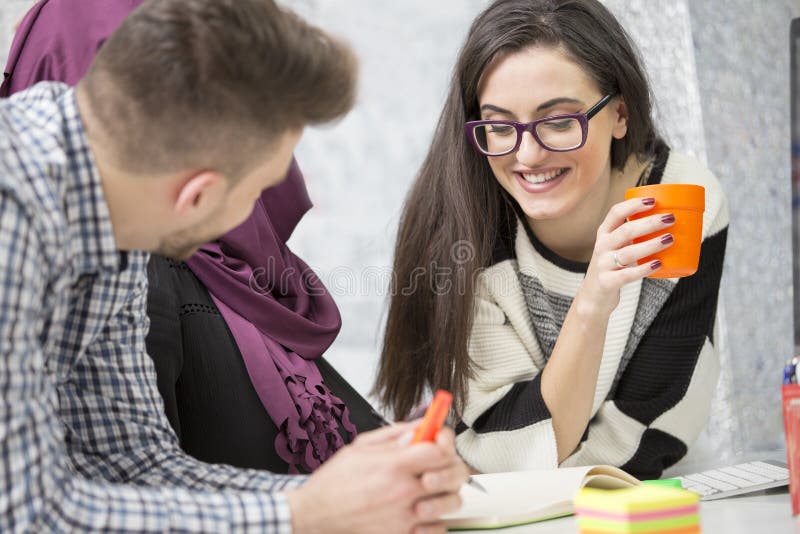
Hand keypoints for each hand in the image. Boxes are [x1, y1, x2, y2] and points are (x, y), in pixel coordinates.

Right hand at [285, 423, 468, 533]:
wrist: (315, 516)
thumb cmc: (334, 483)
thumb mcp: (360, 447)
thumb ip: (393, 436)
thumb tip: (419, 428)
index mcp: (393, 465)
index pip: (439, 449)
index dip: (443, 440)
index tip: (438, 439)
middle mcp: (402, 491)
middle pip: (452, 474)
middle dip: (451, 464)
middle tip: (440, 462)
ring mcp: (405, 517)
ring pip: (450, 502)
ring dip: (446, 492)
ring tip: (431, 487)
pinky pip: (438, 528)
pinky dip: (436, 519)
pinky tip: (423, 509)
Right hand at [579, 197, 674, 315]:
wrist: (593, 296)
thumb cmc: (612, 267)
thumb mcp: (616, 247)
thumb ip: (633, 236)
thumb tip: (669, 223)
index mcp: (604, 234)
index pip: (615, 213)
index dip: (633, 205)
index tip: (653, 201)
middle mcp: (602, 247)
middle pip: (625, 231)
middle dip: (649, 223)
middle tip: (670, 219)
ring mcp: (603, 265)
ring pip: (628, 252)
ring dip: (650, 244)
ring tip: (669, 239)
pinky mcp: (607, 282)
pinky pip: (627, 275)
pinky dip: (644, 268)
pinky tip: (658, 264)